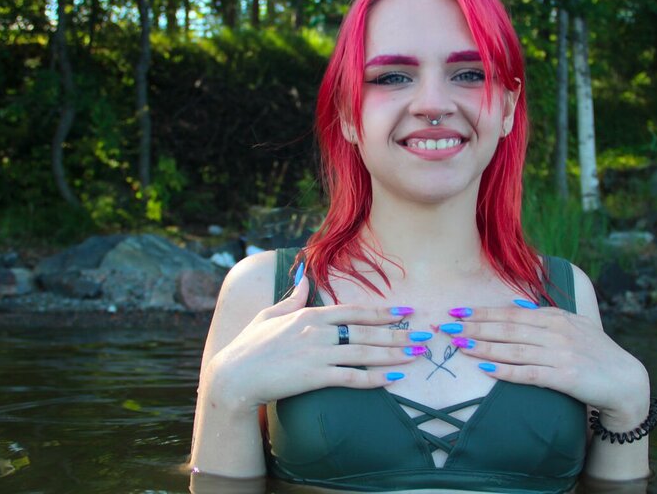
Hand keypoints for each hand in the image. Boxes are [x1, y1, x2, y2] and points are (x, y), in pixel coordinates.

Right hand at [204, 276, 416, 412]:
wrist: (234, 376)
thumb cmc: (249, 345)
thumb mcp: (269, 314)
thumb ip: (292, 297)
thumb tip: (304, 276)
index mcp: (309, 315)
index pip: (354, 311)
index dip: (382, 312)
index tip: (404, 312)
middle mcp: (317, 332)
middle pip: (366, 332)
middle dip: (398, 333)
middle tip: (423, 336)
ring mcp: (317, 354)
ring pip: (364, 353)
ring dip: (394, 354)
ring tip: (416, 355)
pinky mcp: (314, 377)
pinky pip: (351, 377)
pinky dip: (374, 378)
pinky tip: (392, 379)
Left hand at [448, 305, 649, 428]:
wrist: (626, 381)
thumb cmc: (595, 353)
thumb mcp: (573, 326)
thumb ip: (545, 316)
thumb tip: (515, 305)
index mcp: (556, 317)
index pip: (511, 313)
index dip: (482, 312)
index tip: (458, 311)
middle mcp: (556, 332)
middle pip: (507, 328)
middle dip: (475, 327)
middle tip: (448, 326)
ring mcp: (560, 353)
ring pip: (513, 349)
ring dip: (483, 347)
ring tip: (459, 345)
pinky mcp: (565, 376)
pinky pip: (529, 373)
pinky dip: (506, 370)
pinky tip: (487, 370)